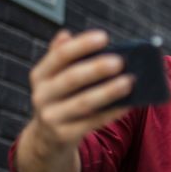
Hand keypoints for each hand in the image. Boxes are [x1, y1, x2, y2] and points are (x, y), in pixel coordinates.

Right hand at [28, 29, 133, 154]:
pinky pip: (92, 122)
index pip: (59, 55)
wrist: (46, 138)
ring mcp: (51, 117)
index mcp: (40, 75)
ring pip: (83, 103)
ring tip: (129, 82)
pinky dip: (111, 113)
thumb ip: (62, 56)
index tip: (105, 37)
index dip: (81, 45)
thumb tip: (66, 33)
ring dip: (108, 92)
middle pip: (71, 79)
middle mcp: (42, 95)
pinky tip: (127, 105)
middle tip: (120, 61)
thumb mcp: (54, 77)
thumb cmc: (61, 97)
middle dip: (96, 69)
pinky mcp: (64, 135)